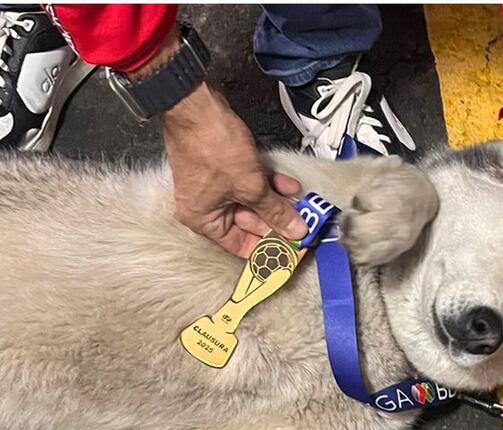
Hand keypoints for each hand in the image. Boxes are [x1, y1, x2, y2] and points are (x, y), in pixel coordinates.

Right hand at [132, 27, 306, 257]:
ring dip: (277, 202)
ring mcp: (216, 186)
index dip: (269, 248)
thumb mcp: (250, 186)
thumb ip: (275, 211)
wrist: (197, 107)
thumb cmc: (214, 149)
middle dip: (278, 222)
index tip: (294, 248)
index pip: (241, 246)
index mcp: (204, 220)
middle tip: (305, 225)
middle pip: (249, 224)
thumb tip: (296, 231)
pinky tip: (291, 186)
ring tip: (303, 205)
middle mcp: (207, 207)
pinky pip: (250, 182)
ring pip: (253, 201)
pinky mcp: (226, 167)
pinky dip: (269, 184)